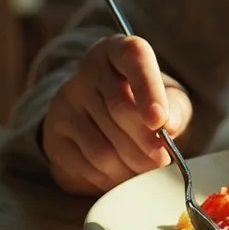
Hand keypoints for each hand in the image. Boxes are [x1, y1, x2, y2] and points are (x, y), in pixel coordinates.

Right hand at [42, 34, 191, 194]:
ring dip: (131, 167)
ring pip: (102, 147)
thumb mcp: (170, 100)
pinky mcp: (54, 134)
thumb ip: (174, 110)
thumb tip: (168, 126)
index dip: (148, 90)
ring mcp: (65, 102)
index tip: (159, 122)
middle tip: (163, 159)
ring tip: (146, 169)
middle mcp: (88, 71)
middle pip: (119, 109)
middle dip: (147, 142)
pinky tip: (123, 174)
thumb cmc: (148, 105)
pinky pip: (86, 166)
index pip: (133, 58)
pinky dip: (111, 179)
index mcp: (119, 50)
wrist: (109, 117)